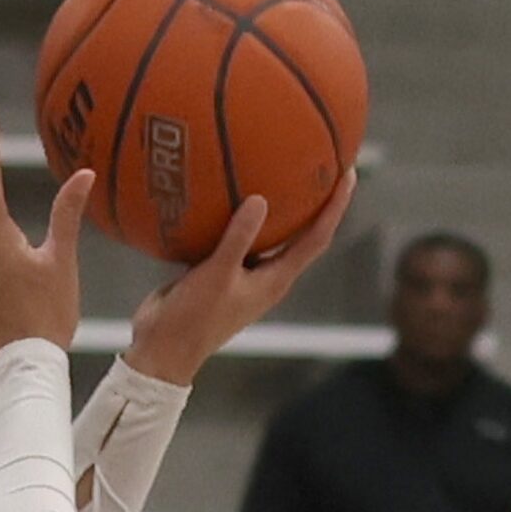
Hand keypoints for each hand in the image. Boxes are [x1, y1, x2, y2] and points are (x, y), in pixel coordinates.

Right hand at [124, 171, 356, 386]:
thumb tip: (259, 200)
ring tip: (276, 169)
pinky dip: (234, 216)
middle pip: (301, 234)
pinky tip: (222, 192)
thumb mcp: (217, 275)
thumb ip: (238, 239)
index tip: (348, 174)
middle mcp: (265, 277)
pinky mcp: (219, 272)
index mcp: (275, 280)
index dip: (335, 207)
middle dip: (314, 201)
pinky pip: (233, 237)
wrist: (162, 349)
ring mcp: (243, 275)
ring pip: (266, 234)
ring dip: (275, 207)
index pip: (316, 239)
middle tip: (321, 162)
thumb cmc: (193, 319)